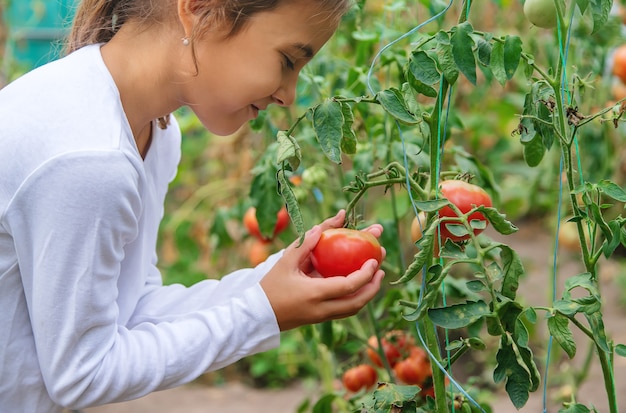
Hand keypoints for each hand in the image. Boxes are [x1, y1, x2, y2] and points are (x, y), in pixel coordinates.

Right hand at [260, 210, 384, 330]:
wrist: (257, 315)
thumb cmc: (270, 285)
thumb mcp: (285, 261)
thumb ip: (305, 244)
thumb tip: (324, 227)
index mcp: (314, 293)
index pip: (348, 286)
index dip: (365, 275)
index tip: (373, 261)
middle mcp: (321, 309)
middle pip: (357, 303)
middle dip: (373, 286)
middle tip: (381, 267)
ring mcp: (322, 317)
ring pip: (353, 309)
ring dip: (367, 293)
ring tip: (375, 275)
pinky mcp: (320, 319)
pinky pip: (344, 310)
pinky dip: (356, 298)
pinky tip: (358, 283)